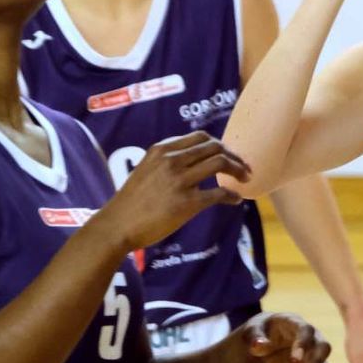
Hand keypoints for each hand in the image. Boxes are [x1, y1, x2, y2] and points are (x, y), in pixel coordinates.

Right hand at [101, 134, 249, 255]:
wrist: (116, 226)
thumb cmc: (129, 202)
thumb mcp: (145, 168)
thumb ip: (166, 160)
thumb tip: (190, 160)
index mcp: (163, 149)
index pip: (200, 137)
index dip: (219, 144)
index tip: (227, 153)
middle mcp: (173, 159)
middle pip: (214, 147)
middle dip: (233, 155)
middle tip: (243, 166)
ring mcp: (180, 180)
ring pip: (219, 163)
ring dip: (237, 169)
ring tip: (245, 177)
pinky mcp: (186, 203)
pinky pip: (217, 194)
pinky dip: (231, 195)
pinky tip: (236, 199)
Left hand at [240, 313, 331, 362]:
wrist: (268, 340)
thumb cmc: (261, 332)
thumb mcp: (253, 330)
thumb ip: (255, 337)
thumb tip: (258, 346)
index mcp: (297, 324)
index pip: (305, 331)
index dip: (303, 344)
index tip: (295, 360)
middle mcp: (312, 339)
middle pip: (323, 349)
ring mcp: (315, 358)